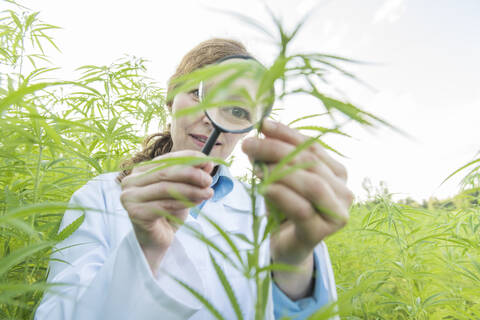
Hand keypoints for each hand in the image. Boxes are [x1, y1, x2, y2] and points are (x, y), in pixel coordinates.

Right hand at [120, 150, 213, 272]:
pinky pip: (164, 204)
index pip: (167, 159)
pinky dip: (184, 202)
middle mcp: (130, 181)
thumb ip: (192, 176)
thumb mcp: (182, 190)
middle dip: (191, 174)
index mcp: (140, 170)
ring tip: (208, 193)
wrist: (156, 241)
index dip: (189, 158)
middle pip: (166, 171)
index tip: (208, 161)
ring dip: (191, 189)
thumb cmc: (168, 213)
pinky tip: (197, 202)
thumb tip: (207, 162)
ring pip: (166, 188)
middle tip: (209, 180)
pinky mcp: (135, 212)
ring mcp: (130, 197)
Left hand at [241, 119, 353, 298]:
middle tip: (249, 144)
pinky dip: (280, 194)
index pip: (313, 147)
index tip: (263, 124)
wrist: (286, 246)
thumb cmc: (284, 208)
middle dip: (277, 149)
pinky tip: (263, 187)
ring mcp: (337, 213)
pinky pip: (301, 209)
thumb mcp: (278, 177)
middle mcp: (344, 191)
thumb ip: (274, 157)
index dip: (288, 134)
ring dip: (279, 171)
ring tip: (254, 166)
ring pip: (310, 184)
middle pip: (311, 163)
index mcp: (337, 173)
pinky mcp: (322, 232)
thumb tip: (262, 131)